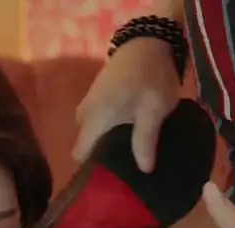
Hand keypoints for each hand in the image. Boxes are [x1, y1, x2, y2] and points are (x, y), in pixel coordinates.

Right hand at [73, 37, 180, 172]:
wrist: (150, 40)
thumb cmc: (151, 77)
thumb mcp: (154, 110)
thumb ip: (145, 140)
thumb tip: (144, 170)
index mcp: (95, 118)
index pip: (80, 153)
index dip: (91, 170)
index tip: (108, 181)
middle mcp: (86, 112)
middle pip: (86, 144)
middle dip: (100, 157)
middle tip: (124, 170)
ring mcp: (90, 100)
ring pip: (92, 131)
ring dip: (106, 142)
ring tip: (128, 154)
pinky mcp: (98, 94)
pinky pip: (97, 119)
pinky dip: (108, 129)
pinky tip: (127, 133)